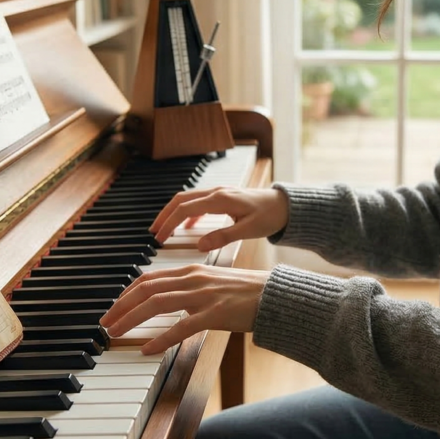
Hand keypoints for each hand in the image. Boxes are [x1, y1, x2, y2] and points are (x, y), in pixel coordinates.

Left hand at [99, 264, 269, 353]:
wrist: (276, 294)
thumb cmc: (246, 291)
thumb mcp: (212, 283)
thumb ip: (189, 288)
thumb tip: (166, 299)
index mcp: (191, 270)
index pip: (149, 279)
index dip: (127, 294)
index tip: (113, 308)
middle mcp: (194, 279)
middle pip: (147, 290)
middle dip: (121, 307)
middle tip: (106, 324)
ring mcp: (204, 295)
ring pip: (158, 304)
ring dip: (132, 319)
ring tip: (117, 334)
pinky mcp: (216, 314)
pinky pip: (183, 327)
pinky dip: (162, 338)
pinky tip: (148, 349)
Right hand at [150, 187, 289, 250]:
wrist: (286, 205)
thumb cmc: (270, 216)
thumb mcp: (248, 230)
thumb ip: (223, 237)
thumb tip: (200, 246)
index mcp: (220, 199)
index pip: (184, 208)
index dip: (169, 222)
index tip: (159, 237)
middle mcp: (217, 192)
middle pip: (181, 200)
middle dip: (165, 215)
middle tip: (153, 232)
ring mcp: (219, 193)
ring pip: (188, 199)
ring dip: (173, 212)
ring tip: (163, 229)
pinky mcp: (223, 197)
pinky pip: (199, 202)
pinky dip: (187, 212)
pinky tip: (187, 227)